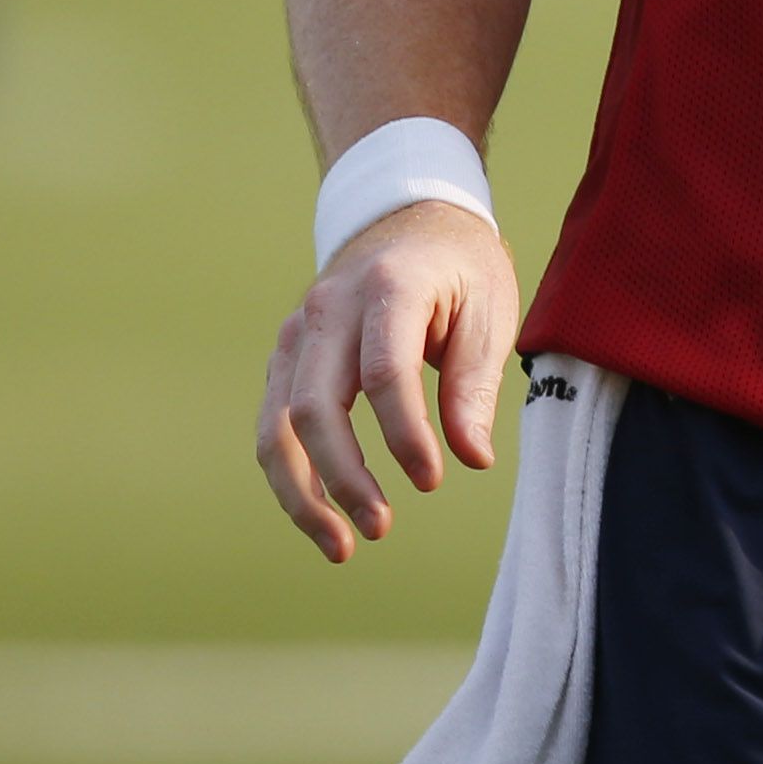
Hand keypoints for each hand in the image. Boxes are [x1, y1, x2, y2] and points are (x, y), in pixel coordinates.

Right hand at [254, 199, 521, 561]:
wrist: (408, 217)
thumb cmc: (460, 267)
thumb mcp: (489, 309)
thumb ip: (474, 383)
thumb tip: (471, 457)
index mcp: (388, 287)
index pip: (384, 373)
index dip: (404, 435)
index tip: (433, 480)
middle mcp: (326, 310)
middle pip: (313, 408)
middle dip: (343, 478)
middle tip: (382, 528)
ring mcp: (296, 334)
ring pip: (276, 427)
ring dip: (302, 493)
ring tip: (343, 546)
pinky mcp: (284, 358)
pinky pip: (273, 425)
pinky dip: (291, 475)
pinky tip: (322, 514)